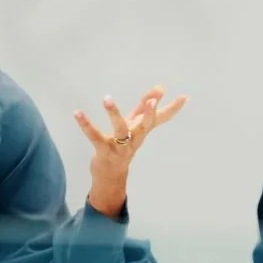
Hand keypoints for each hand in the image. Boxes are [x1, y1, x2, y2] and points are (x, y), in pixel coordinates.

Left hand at [74, 85, 186, 213]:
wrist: (111, 174)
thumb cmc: (124, 144)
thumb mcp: (135, 124)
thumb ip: (145, 106)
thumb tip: (160, 87)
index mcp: (142, 131)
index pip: (160, 118)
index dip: (173, 108)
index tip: (184, 97)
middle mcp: (134, 139)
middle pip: (145, 126)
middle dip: (148, 113)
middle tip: (151, 101)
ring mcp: (120, 147)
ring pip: (120, 130)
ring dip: (114, 113)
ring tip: (107, 98)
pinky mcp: (103, 151)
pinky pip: (94, 136)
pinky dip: (86, 124)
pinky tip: (77, 112)